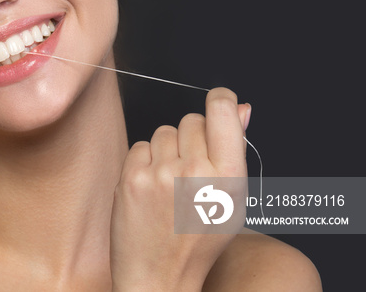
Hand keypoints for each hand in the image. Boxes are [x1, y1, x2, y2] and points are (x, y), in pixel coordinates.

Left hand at [110, 88, 250, 290]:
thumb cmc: (198, 239)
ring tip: (170, 181)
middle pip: (191, 120)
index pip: (223, 110)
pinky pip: (141, 145)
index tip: (218, 101)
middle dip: (191, 137)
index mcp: (229, 175)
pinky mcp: (132, 177)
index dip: (221, 99)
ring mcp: (161, 173)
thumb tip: (241, 107)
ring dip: (167, 149)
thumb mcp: (232, 200)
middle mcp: (196, 170)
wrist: (160, 276)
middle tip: (191, 169)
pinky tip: (152, 186)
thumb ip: (236, 149)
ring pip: (164, 131)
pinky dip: (145, 161)